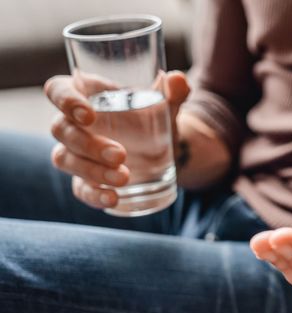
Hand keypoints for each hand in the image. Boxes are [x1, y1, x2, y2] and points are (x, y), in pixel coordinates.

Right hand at [44, 71, 189, 208]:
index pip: (58, 89)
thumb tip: (177, 80)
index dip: (65, 100)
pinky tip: (114, 199)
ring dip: (92, 171)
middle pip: (61, 130)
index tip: (88, 115)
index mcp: (87, 95)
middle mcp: (74, 123)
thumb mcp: (166, 104)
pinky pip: (80, 188)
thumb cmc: (154, 116)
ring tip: (125, 178)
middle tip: (121, 154)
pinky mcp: (86, 179)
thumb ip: (173, 92)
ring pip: (65, 160)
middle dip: (88, 145)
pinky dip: (94, 195)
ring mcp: (76, 153)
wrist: (166, 148)